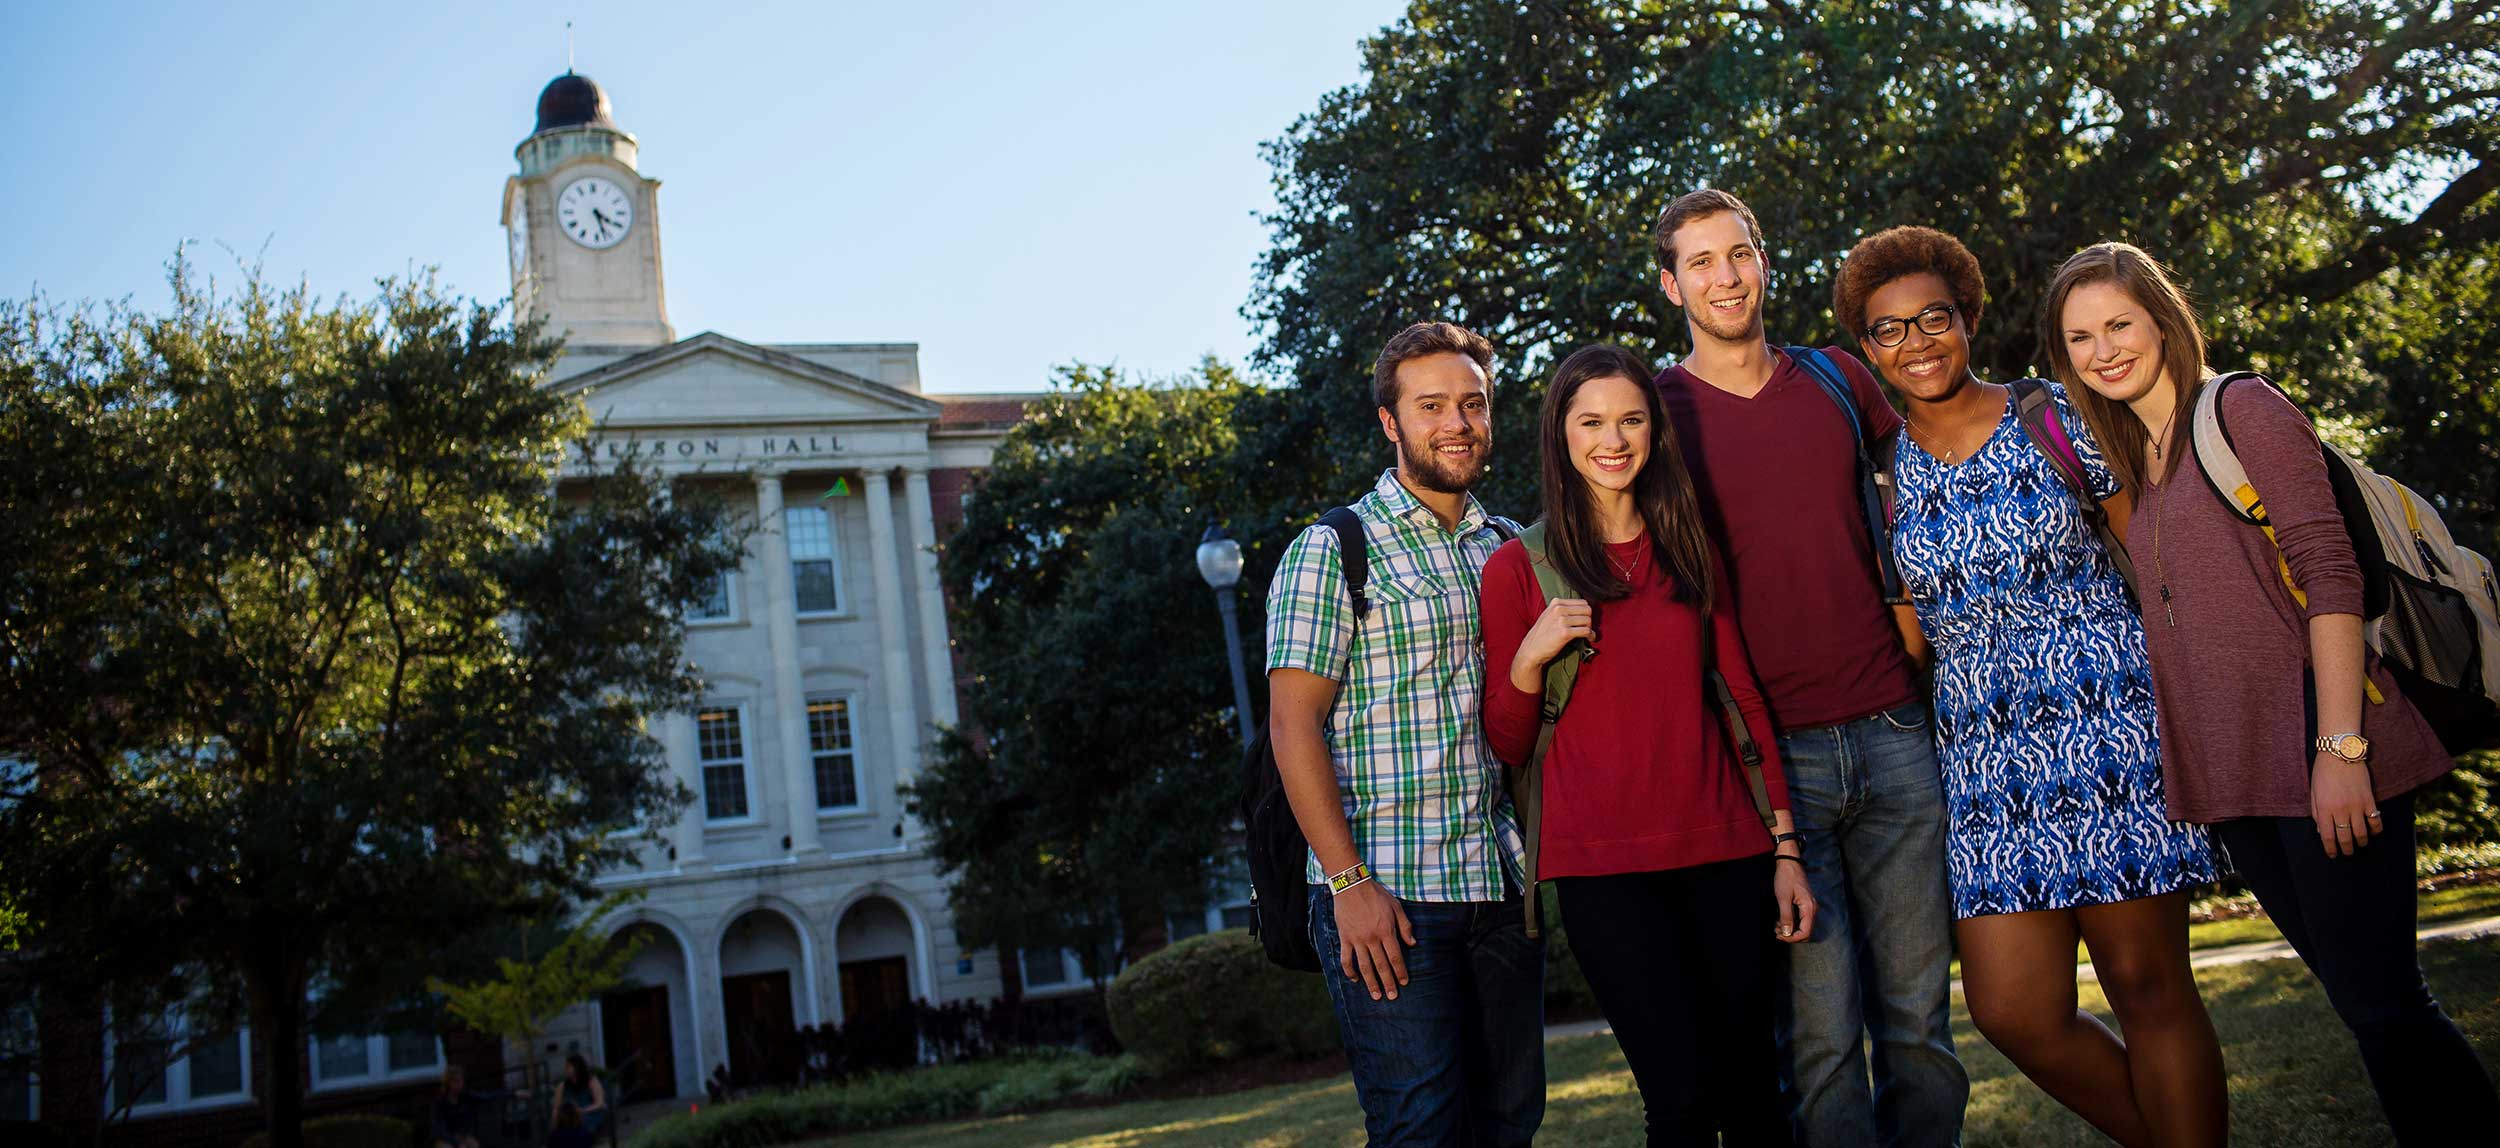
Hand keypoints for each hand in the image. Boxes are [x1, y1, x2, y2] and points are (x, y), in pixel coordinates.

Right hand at [1332, 880, 1415, 1000]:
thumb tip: (1413, 943)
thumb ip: (1405, 926)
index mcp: (1386, 931)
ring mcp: (1357, 940)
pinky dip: (1349, 971)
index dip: (1400, 971)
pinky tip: (1355, 980)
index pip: (1395, 957)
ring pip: (1364, 966)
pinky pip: (1346, 959)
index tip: (1404, 982)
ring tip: (1376, 996)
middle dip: (1388, 983)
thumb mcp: (1396, 907)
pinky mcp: (1345, 938)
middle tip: (1392, 996)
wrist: (1352, 885)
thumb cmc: (1376, 895)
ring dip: (1371, 983)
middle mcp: (1372, 938)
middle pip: (1381, 965)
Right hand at [1511, 597, 1593, 684]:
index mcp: (1556, 602)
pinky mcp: (1565, 633)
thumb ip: (1563, 610)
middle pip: (1587, 610)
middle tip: (1586, 628)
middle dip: (1589, 620)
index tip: (1584, 621)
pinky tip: (1589, 639)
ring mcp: (1562, 620)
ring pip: (1588, 620)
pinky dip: (1591, 636)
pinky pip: (1586, 631)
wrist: (1531, 649)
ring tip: (1588, 635)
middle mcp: (1559, 609)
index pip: (1582, 602)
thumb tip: (1583, 610)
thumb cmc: (1542, 634)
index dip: (1586, 613)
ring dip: (1590, 629)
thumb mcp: (1549, 615)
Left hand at [1772, 855, 1814, 942]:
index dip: (1792, 938)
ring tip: (1777, 926)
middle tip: (1776, 932)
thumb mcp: (1783, 898)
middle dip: (1791, 935)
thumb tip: (1787, 933)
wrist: (1789, 862)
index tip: (1779, 936)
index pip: (1805, 932)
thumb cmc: (1786, 877)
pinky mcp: (1805, 904)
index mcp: (1809, 908)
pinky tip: (1780, 920)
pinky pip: (1801, 919)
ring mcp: (1810, 906)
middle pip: (1806, 932)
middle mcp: (1812, 909)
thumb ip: (1786, 916)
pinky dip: (1791, 922)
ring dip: (1790, 930)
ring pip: (1803, 926)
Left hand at [2311, 754, 2377, 856]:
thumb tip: (2322, 831)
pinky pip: (2376, 820)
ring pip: (2362, 832)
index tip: (2333, 855)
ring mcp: (2356, 806)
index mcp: (2324, 809)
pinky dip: (2376, 829)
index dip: (2331, 849)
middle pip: (2345, 837)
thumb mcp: (2314, 792)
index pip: (2328, 836)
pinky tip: (2374, 832)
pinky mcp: (2369, 800)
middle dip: (2347, 849)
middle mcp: (2340, 810)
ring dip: (2362, 842)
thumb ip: (2316, 813)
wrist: (2340, 754)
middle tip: (2348, 853)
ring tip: (2360, 844)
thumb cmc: (2323, 772)